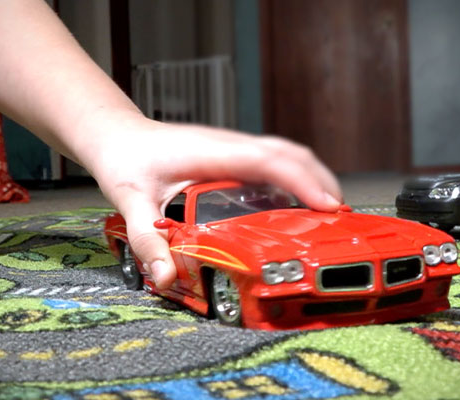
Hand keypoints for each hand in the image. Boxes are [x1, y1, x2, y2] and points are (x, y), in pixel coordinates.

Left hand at [84, 110, 341, 288]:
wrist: (119, 135)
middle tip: (340, 217)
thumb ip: (148, 239)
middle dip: (321, 181)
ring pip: (288, 154)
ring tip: (330, 211)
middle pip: (291, 153)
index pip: (269, 160)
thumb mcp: (131, 201)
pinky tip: (301, 201)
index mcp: (212, 153)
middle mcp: (231, 146)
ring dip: (314, 177)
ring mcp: (236, 148)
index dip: (303, 181)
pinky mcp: (236, 155)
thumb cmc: (126, 160)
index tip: (327, 206)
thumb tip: (167, 275)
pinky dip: (299, 178)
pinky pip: (277, 161)